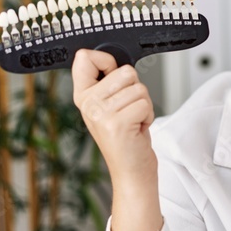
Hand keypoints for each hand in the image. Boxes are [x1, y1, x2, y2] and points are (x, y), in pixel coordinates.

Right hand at [72, 49, 161, 230]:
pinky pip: (145, 103)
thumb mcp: (109, 108)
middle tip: (129, 111)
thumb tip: (110, 58)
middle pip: (124, 70)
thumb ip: (107, 83)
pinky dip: (148, 115)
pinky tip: (137, 129)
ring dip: (144, 105)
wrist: (131, 173)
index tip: (114, 76)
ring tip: (133, 121)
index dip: (107, 60)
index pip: (85, 57)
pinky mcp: (117, 123)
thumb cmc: (126, 139)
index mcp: (82, 96)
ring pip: (138, 88)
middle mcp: (88, 104)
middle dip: (136, 90)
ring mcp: (101, 114)